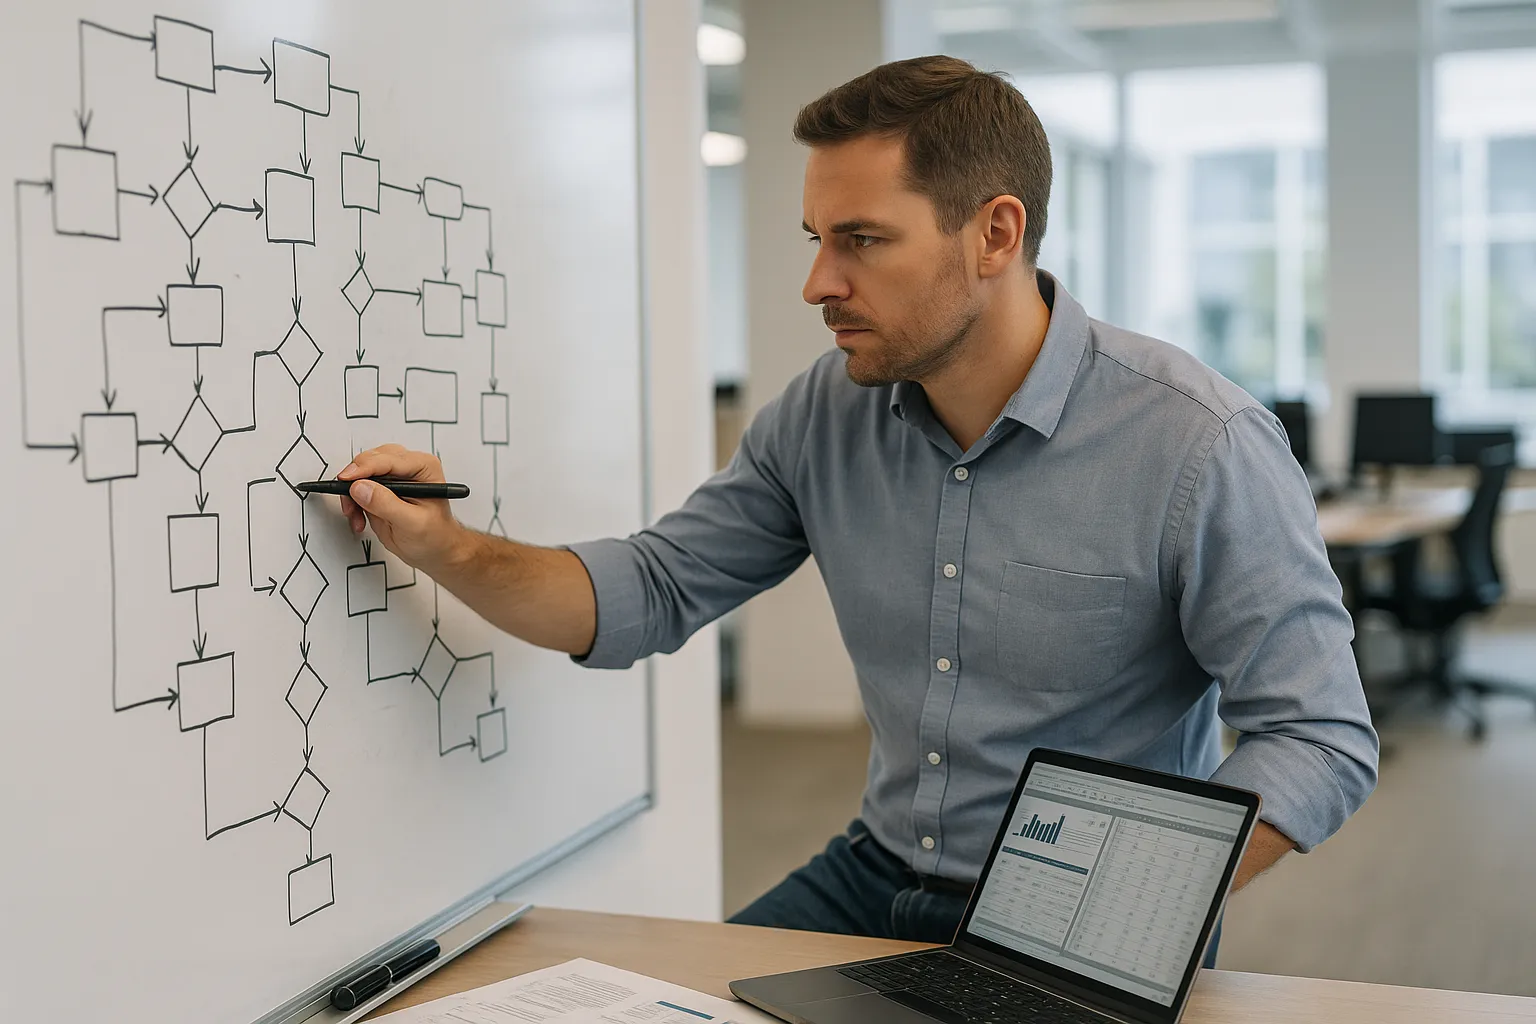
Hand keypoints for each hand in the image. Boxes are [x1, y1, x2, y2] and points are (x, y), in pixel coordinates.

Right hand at [337, 445, 469, 572]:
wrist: (434, 550)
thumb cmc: (434, 536)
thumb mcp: (412, 522)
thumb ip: (386, 504)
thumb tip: (361, 487)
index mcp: (424, 467)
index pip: (388, 459)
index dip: (364, 468)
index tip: (347, 479)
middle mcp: (408, 467)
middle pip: (371, 460)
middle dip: (356, 481)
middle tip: (350, 501)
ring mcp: (393, 476)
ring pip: (361, 472)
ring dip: (352, 493)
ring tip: (356, 515)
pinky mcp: (381, 488)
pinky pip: (357, 487)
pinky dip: (352, 501)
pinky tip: (358, 518)